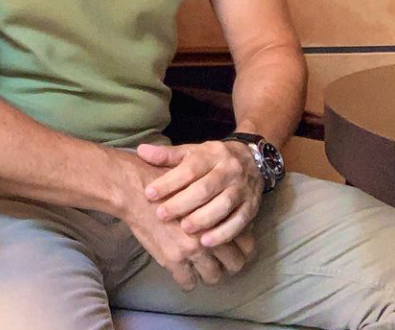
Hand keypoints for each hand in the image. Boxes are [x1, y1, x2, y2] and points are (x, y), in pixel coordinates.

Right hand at [113, 151, 232, 289]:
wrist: (136, 190)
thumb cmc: (165, 181)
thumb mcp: (195, 183)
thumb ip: (214, 201)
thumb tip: (228, 213)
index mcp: (219, 215)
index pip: (246, 242)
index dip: (243, 248)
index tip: (236, 247)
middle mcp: (211, 234)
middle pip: (234, 263)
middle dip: (230, 265)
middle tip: (221, 261)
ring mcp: (192, 250)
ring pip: (213, 276)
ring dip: (209, 274)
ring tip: (202, 268)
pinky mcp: (173, 260)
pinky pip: (188, 282)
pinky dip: (187, 280)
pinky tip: (183, 273)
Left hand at [137, 140, 262, 249]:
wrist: (252, 159)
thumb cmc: (212, 159)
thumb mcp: (191, 152)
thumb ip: (167, 155)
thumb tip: (141, 151)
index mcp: (211, 154)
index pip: (189, 168)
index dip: (169, 181)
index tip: (149, 193)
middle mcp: (228, 170)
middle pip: (205, 187)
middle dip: (182, 203)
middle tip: (161, 214)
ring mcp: (242, 188)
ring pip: (223, 205)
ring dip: (203, 219)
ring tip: (184, 229)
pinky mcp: (252, 206)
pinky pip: (239, 221)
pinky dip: (224, 233)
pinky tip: (207, 242)